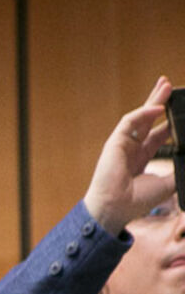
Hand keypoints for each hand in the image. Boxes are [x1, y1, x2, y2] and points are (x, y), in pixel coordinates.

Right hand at [83, 78, 176, 233]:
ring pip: (139, 116)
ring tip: (165, 85)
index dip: (170, 122)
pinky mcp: (115, 142)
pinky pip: (130, 121)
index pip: (158, 134)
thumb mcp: (168, 182)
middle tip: (171, 86)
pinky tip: (159, 106)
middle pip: (148, 120)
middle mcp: (132, 149)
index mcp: (142, 158)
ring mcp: (122, 144)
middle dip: (160, 102)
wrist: (116, 208)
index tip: (184, 112)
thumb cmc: (136, 201)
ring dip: (153, 100)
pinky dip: (145, 112)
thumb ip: (180, 168)